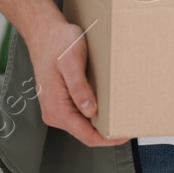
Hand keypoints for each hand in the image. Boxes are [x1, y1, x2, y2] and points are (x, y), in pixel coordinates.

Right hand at [25, 14, 131, 146]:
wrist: (44, 33)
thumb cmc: (58, 43)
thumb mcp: (71, 62)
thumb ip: (79, 87)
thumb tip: (90, 110)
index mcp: (57, 108)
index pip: (86, 135)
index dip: (108, 139)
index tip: (126, 134)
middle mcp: (54, 113)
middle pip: (86, 133)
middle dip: (108, 133)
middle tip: (129, 124)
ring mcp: (57, 109)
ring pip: (83, 126)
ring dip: (102, 124)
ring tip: (121, 115)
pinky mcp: (61, 102)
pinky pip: (79, 116)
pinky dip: (95, 115)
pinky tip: (107, 106)